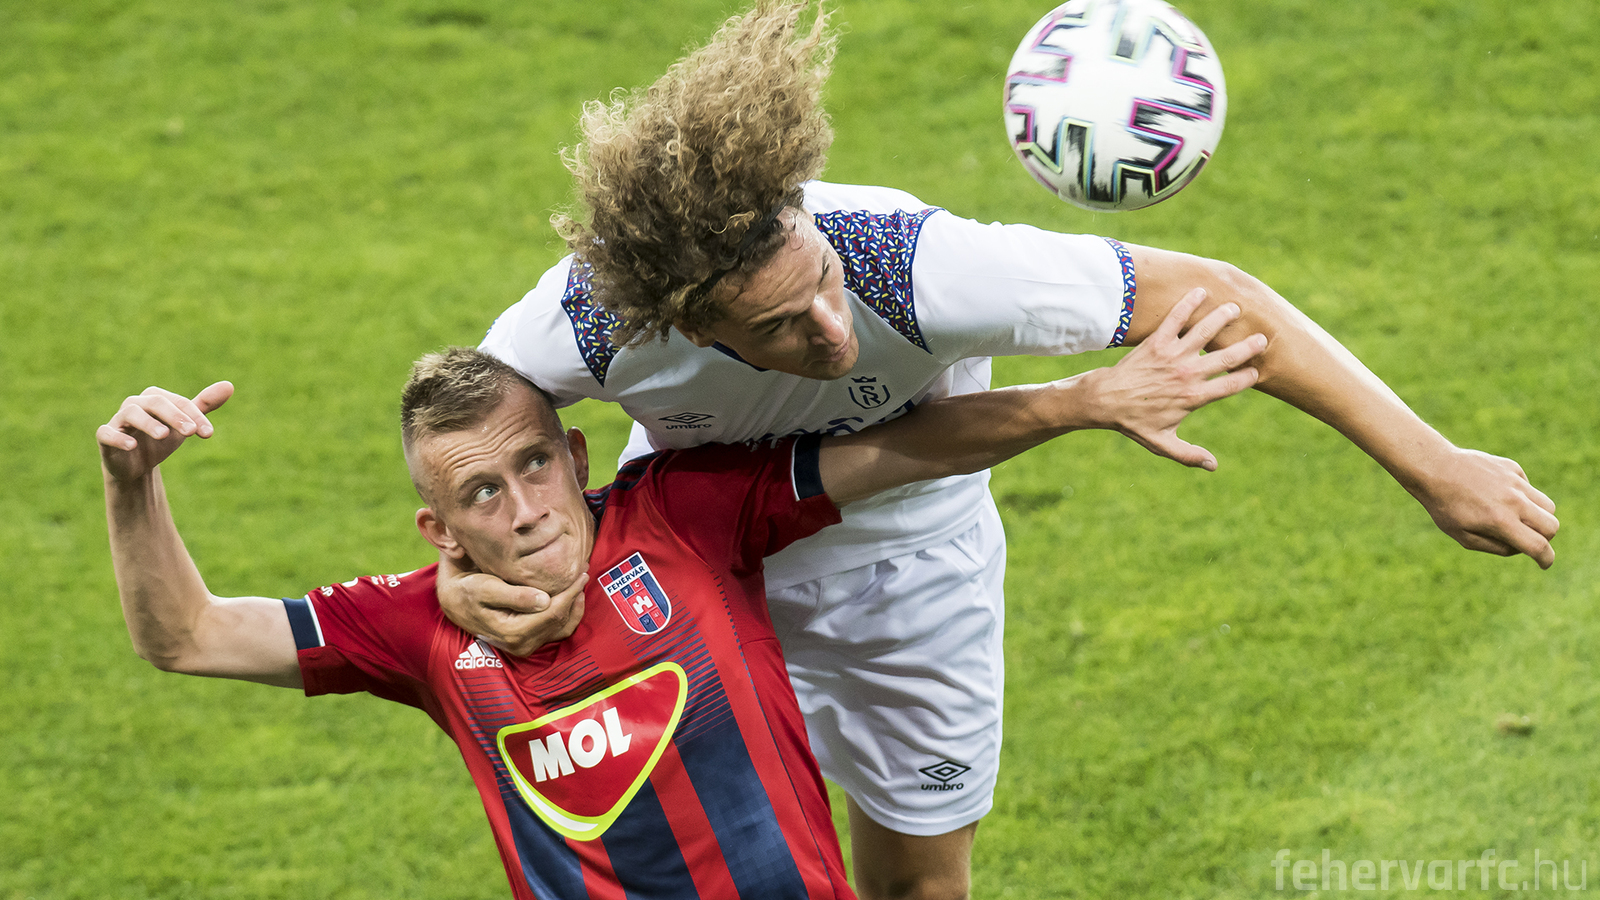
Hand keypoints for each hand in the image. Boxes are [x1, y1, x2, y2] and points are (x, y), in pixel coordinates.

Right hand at [98, 382, 233, 482]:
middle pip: (155, 403)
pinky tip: (132, 445)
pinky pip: (106, 433)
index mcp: (155, 398)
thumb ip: (204, 406)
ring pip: (131, 413)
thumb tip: (229, 385)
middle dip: (174, 416)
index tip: (208, 434)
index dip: (195, 416)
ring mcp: (118, 420)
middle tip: (191, 432)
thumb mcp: (185, 423)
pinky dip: (118, 437)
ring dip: (148, 423)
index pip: (178, 402)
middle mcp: (135, 404)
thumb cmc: (161, 439)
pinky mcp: (105, 437)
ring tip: (164, 435)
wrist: (136, 464)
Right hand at [435, 551, 587, 654]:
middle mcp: (522, 644)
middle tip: (583, 570)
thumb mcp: (486, 588)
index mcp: (513, 632)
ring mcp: (526, 645)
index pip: (552, 612)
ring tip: (580, 581)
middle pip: (560, 620)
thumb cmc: (469, 590)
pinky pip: (557, 630)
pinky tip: (572, 596)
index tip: (580, 571)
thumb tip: (544, 600)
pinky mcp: (528, 641)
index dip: (569, 592)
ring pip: (562, 627)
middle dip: (574, 595)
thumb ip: (515, 596)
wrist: (455, 601)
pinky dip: (568, 613)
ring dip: (574, 604)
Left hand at [1080, 288, 1265, 470]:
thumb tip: (1213, 466)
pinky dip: (1187, 304)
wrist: (1104, 402)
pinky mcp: (1156, 342)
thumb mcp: (1162, 443)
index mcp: (1192, 398)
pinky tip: (1200, 291)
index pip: (1229, 387)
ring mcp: (1171, 356)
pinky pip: (1175, 319)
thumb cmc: (1134, 423)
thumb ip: (1189, 454)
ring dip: (1221, 318)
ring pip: (1204, 333)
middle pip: (1224, 358)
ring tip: (1235, 308)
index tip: (1258, 372)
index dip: (1246, 378)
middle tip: (1262, 338)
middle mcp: (1186, 375)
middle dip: (1246, 347)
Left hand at [1409, 448, 1557, 567]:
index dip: (1546, 559)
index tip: (1544, 563)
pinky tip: (1499, 495)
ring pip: (1547, 506)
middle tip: (1528, 539)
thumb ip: (1496, 547)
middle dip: (1545, 538)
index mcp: (1500, 521)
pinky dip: (1523, 497)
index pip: (1538, 546)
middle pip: (1552, 526)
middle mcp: (1513, 501)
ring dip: (1539, 517)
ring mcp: (1515, 482)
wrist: (1434, 469)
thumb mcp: (1464, 536)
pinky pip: (1530, 488)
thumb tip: (1522, 549)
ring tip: (1515, 518)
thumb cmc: (1445, 507)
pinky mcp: (1513, 468)